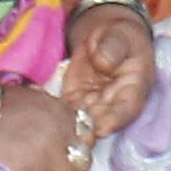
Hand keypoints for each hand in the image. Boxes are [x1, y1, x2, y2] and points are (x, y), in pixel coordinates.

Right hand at [0, 78, 91, 170]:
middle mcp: (59, 135)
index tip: (68, 153)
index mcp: (61, 113)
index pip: (85, 137)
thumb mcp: (35, 98)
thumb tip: (67, 131)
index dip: (77, 147)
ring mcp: (45, 157)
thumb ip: (55, 113)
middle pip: (81, 163)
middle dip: (72, 169)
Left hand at [58, 1, 155, 141]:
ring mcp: (92, 104)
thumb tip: (103, 63)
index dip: (115, 121)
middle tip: (74, 134)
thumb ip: (113, 48)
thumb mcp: (120, 36)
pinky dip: (49, 109)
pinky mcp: (73, 100)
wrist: (106, 37)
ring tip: (54, 123)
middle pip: (100, 121)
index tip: (102, 129)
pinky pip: (62, 109)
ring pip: (80, 119)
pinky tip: (36, 100)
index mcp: (133, 90)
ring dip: (68, 124)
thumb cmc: (121, 36)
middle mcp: (113, 104)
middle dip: (87, 128)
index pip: (127, 110)